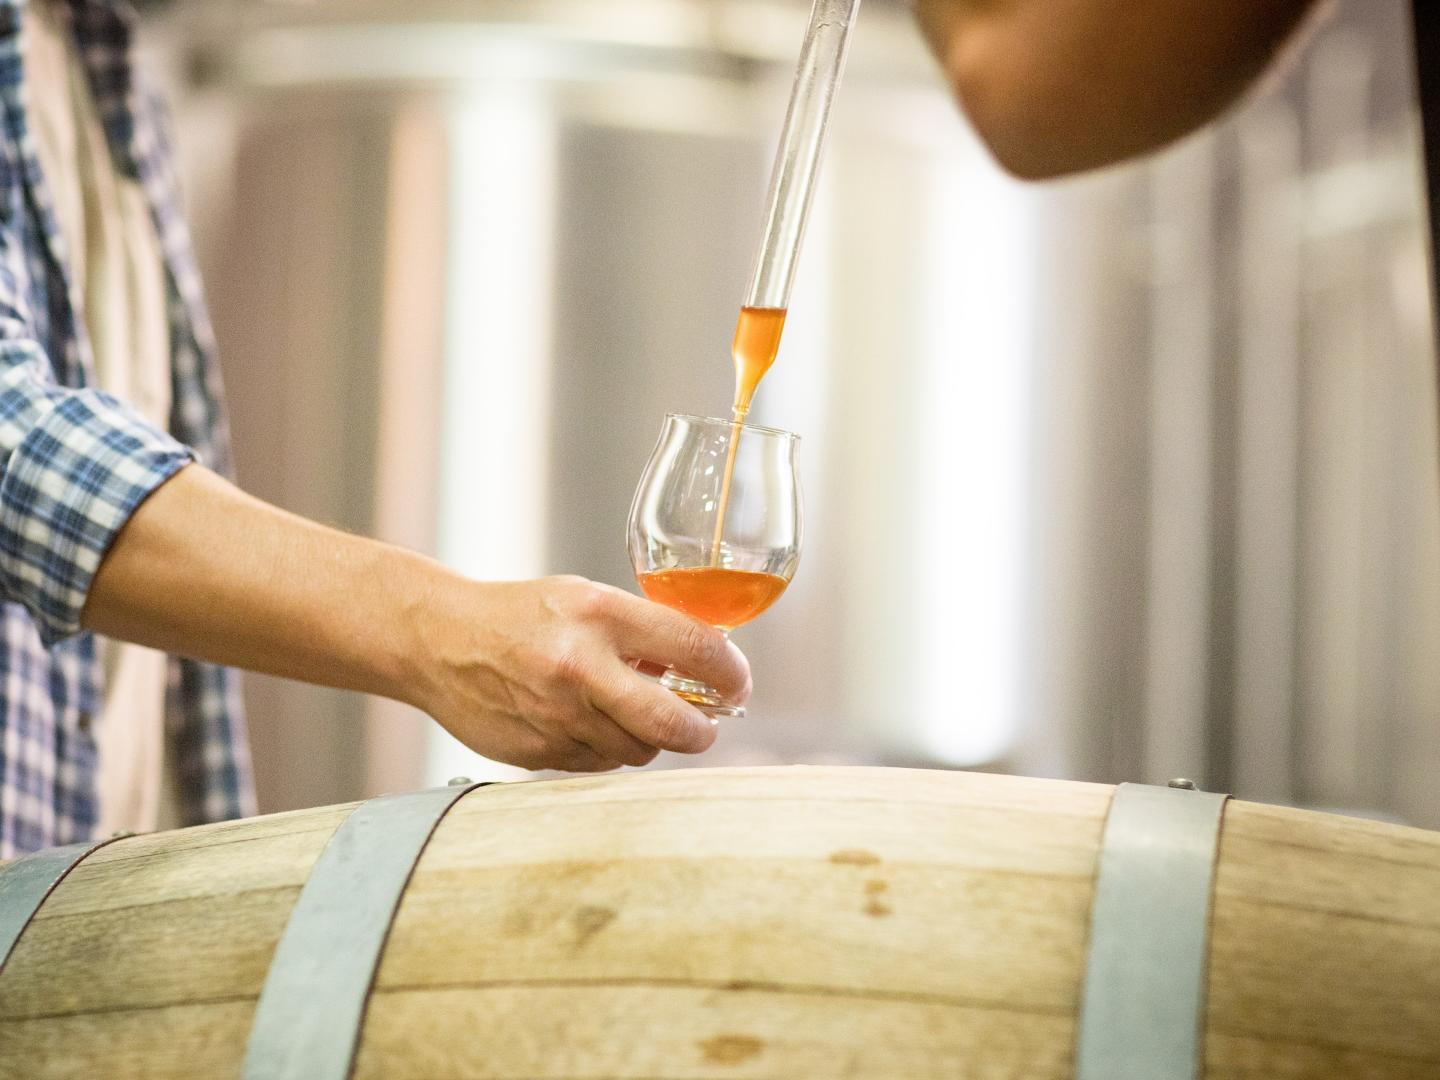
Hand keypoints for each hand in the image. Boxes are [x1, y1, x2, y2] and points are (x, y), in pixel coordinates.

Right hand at [408, 575, 751, 772]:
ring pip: (637, 750)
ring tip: (634, 714)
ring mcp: (557, 715)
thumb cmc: (520, 616)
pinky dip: (608, 749)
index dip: (730, 672)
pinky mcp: (537, 751)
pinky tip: (591, 723)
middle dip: (702, 731)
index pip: (694, 648)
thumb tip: (701, 666)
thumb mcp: (585, 599)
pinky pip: (598, 764)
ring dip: (650, 739)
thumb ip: (640, 632)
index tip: (737, 682)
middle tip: (706, 726)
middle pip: (673, 724)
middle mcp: (580, 667)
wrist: (439, 641)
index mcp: (599, 615)